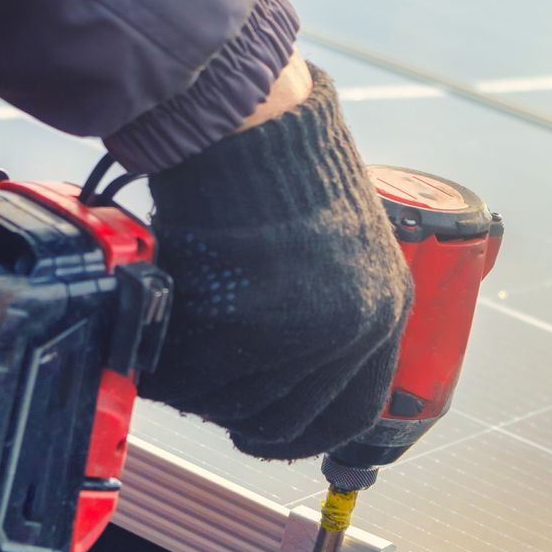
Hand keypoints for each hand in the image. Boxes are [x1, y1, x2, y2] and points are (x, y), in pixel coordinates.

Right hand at [139, 64, 411, 458]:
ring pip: (232, 405)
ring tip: (184, 336)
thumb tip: (291, 366)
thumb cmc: (283, 169)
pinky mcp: (244, 328)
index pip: (352, 411)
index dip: (302, 428)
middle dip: (237, 411)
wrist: (253, 124)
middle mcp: (355, 330)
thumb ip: (331, 307)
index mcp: (386, 310)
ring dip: (199, 384)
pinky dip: (168, 366)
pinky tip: (164, 328)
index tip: (265, 427)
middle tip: (205, 380)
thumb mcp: (343, 243)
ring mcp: (302, 333)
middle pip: (286, 421)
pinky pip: (191, 380)